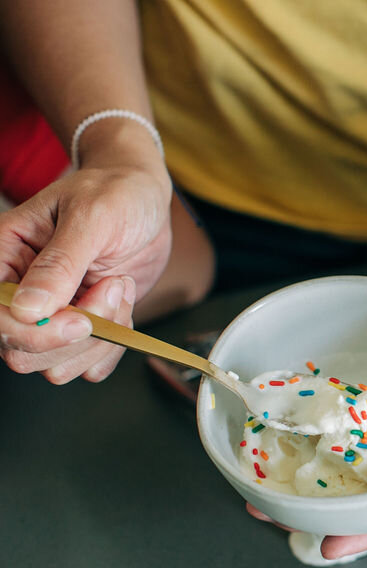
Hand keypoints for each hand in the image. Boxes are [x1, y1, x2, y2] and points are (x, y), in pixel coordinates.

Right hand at [0, 131, 172, 382]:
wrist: (144, 198)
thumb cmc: (113, 193)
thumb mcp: (90, 216)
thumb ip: (61, 263)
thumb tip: (27, 309)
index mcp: (4, 258)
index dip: (33, 333)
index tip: (80, 320)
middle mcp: (21, 293)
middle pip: (23, 353)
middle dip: (77, 335)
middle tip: (111, 286)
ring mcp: (53, 315)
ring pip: (58, 365)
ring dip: (101, 338)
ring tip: (118, 286)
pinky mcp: (85, 328)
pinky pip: (90, 366)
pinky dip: (114, 346)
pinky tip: (123, 307)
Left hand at [246, 217, 366, 559]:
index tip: (329, 546)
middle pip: (359, 485)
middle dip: (316, 507)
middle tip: (269, 512)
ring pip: (337, 450)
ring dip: (299, 469)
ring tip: (257, 479)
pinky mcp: (359, 379)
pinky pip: (328, 406)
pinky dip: (301, 420)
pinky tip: (270, 425)